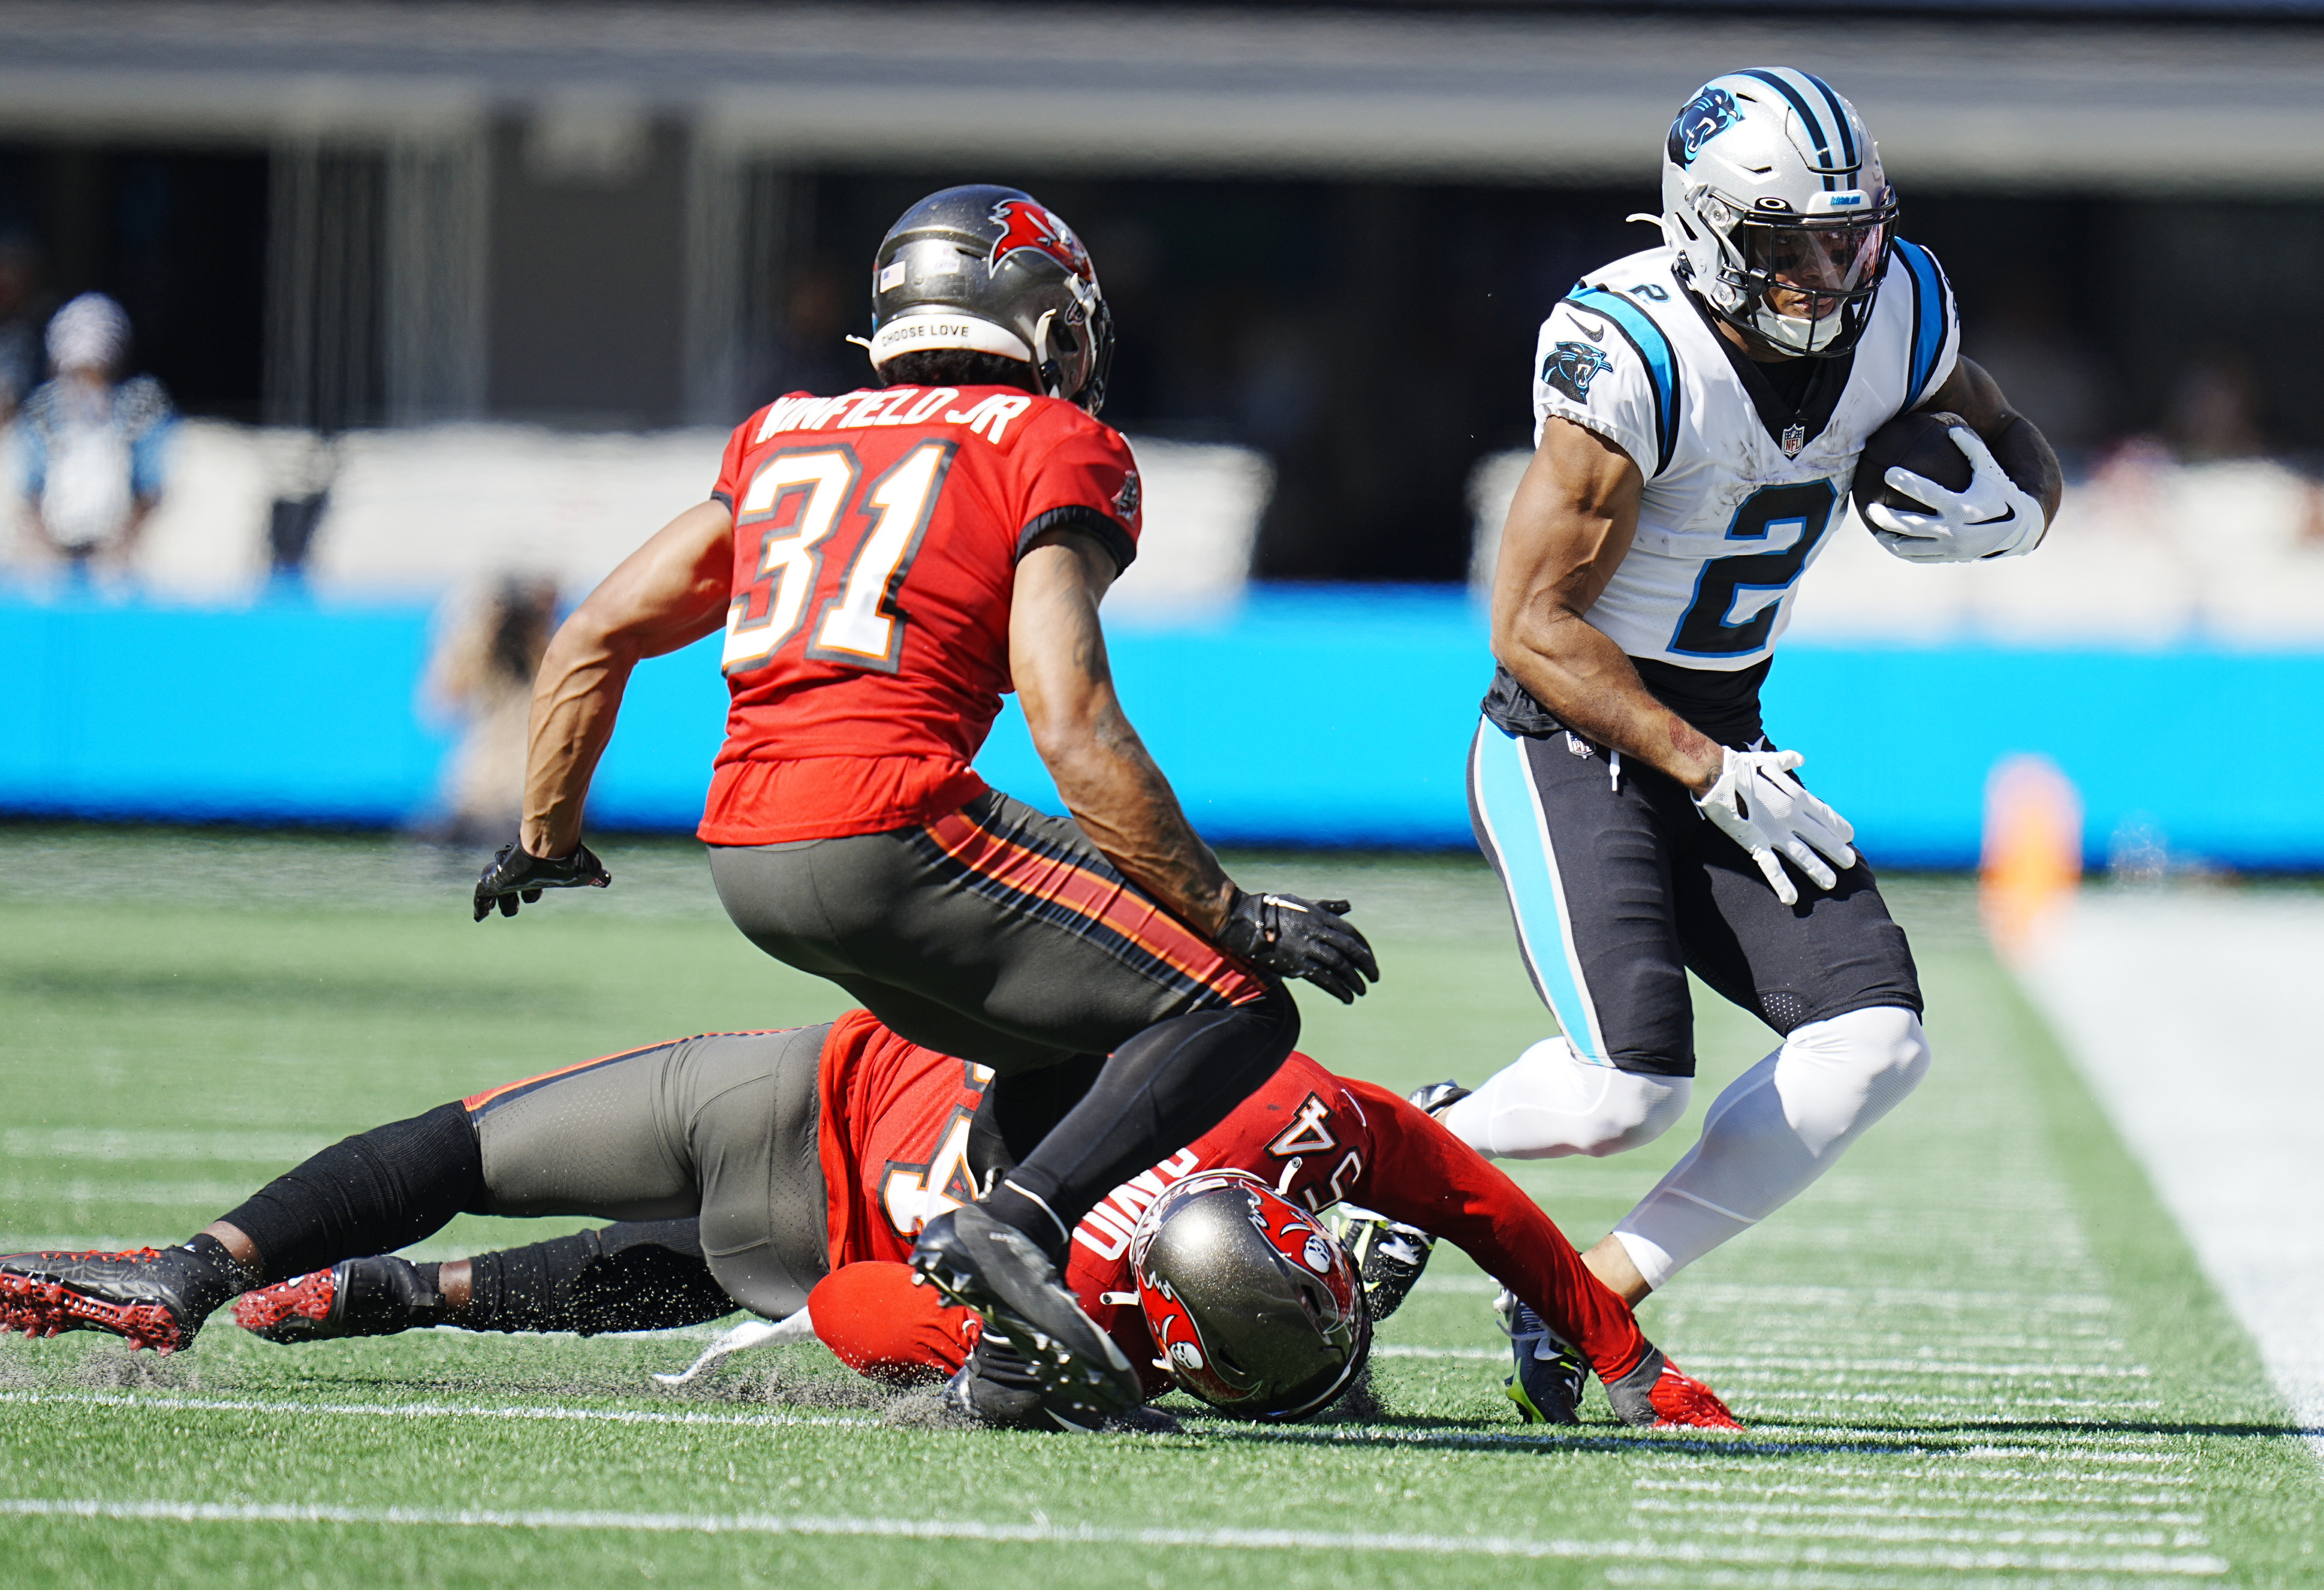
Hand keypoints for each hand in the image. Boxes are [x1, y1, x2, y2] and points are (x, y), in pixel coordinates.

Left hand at [472, 840, 610, 920]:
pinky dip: (479, 906)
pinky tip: (478, 917)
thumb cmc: (566, 860)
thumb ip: (596, 876)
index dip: (533, 892)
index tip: (533, 896)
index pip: (533, 884)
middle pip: (514, 888)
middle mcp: (522, 873)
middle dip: (514, 898)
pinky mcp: (494, 881)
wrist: (549, 849)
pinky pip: (482, 896)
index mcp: (539, 873)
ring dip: (497, 902)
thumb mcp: (587, 871)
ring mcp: (507, 876)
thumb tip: (606, 880)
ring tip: (491, 912)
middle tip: (514, 907)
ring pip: (497, 892)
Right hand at [1217, 891, 1378, 1003]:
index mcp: (1320, 917)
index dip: (1364, 948)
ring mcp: (1307, 948)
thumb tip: (1348, 905)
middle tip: (1375, 977)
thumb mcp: (1304, 903)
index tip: (1371, 959)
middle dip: (1365, 965)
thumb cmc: (1276, 910)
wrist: (1249, 922)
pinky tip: (1347, 997)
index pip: (1350, 933)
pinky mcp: (1297, 964)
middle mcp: (1316, 931)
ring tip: (1362, 991)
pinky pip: (1323, 979)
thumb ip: (1328, 906)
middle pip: (1349, 949)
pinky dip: (1338, 989)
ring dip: (1354, 980)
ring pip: (1339, 965)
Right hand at [1694, 748, 1855, 906]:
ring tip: (1831, 883)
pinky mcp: (1756, 843)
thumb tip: (1799, 757)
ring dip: (1818, 870)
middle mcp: (1791, 815)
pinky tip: (1792, 899)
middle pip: (1821, 837)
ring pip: (1803, 855)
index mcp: (1796, 796)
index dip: (1838, 826)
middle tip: (1850, 863)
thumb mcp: (1767, 759)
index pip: (1825, 815)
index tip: (1850, 835)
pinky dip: (1782, 884)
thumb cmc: (1740, 765)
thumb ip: (1786, 760)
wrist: (1717, 774)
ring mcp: (1775, 831)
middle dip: (1837, 851)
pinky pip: (1772, 867)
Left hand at [1863, 423, 2044, 561]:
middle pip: (1912, 526)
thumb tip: (1952, 427)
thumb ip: (1972, 448)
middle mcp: (1954, 530)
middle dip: (1888, 518)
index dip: (1907, 482)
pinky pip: (1919, 557)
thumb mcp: (1990, 469)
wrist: (2019, 529)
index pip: (1928, 493)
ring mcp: (1950, 548)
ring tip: (1876, 530)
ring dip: (1890, 540)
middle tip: (1870, 508)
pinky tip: (1891, 542)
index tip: (1888, 472)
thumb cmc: (2001, 494)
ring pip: (1911, 548)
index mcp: (1962, 506)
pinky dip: (1903, 551)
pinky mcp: (1949, 558)